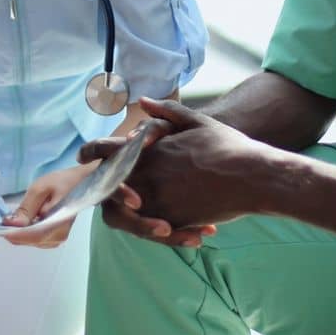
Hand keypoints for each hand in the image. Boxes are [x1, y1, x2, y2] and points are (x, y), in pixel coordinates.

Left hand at [1, 163, 95, 246]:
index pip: (28, 236)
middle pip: (27, 240)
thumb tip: (11, 224)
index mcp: (56, 226)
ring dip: (19, 230)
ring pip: (29, 241)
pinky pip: (35, 239)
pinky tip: (26, 220)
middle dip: (13, 230)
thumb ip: (26, 208)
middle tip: (5, 216)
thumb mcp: (41, 188)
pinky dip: (26, 231)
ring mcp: (56, 240)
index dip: (11, 232)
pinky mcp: (55, 238)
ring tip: (15, 216)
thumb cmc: (62, 182)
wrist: (83, 183)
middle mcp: (56, 238)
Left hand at [80, 98, 284, 235]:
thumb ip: (166, 114)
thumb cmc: (228, 147)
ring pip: (127, 217)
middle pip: (109, 190)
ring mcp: (157, 201)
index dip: (91, 152)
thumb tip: (143, 102)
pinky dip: (166, 232)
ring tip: (160, 221)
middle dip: (111, 192)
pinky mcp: (172, 222)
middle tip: (124, 195)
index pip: (105, 151)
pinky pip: (156, 232)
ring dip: (138, 219)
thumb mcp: (196, 122)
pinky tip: (192, 232)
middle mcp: (146, 177)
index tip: (82, 156)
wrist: (252, 176)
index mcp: (147, 151)